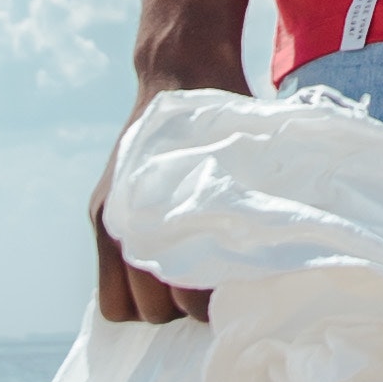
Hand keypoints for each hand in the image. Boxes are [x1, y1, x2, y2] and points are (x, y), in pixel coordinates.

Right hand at [90, 60, 248, 324]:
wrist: (179, 70)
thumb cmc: (223, 119)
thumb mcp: (248, 162)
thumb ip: (254, 213)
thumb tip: (282, 265)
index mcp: (162, 213)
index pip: (184, 300)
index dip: (213, 302)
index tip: (235, 285)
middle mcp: (124, 223)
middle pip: (155, 311)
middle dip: (185, 305)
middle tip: (215, 283)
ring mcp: (107, 222)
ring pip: (128, 309)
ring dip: (157, 301)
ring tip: (186, 278)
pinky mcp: (100, 218)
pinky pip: (108, 289)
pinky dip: (133, 291)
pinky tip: (163, 271)